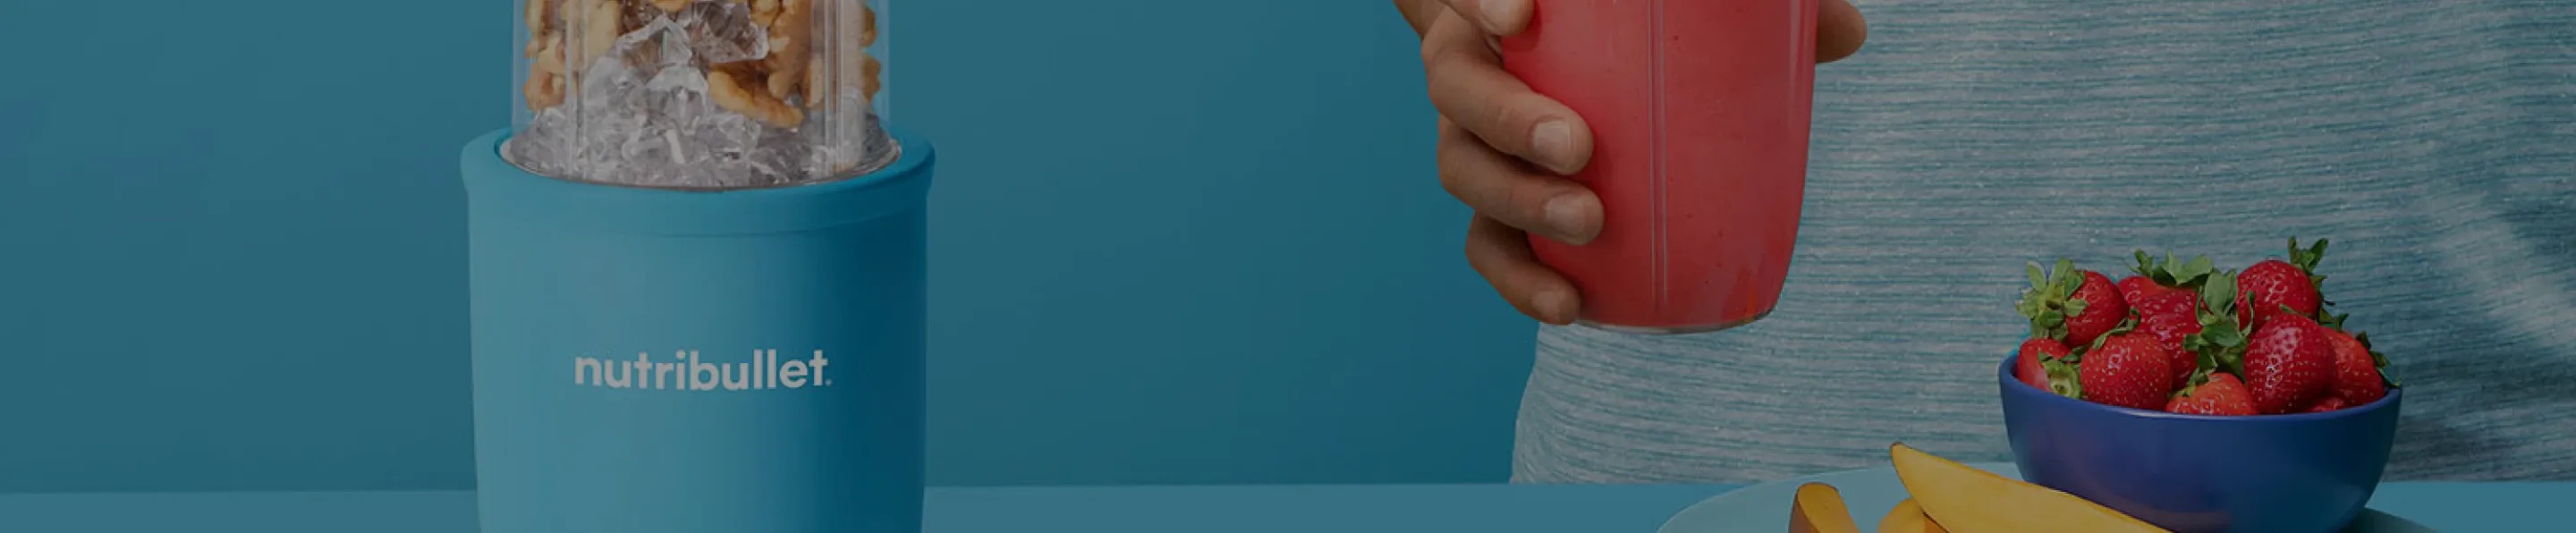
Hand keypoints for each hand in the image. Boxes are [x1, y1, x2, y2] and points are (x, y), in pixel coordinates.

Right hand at [1416, 0, 1869, 323]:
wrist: (1563, 76)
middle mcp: (1470, 67)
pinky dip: (1521, 281)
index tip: (1526, 13)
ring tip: (1589, 224)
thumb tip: (1847, 34)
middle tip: (1581, 149)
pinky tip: (1570, 305)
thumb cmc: (1626, 30)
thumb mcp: (1678, 11)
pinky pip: (1488, 248)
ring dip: (1520, 203)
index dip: (1483, 0)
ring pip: (1464, 171)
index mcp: (1500, 6)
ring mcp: (1473, 141)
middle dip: (1511, 121)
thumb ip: (1754, 5)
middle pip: (1458, 88)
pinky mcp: (1490, 209)